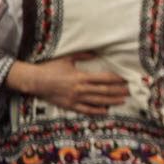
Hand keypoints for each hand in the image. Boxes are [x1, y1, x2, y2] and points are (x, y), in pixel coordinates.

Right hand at [6, 53, 128, 114]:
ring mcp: (75, 99)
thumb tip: (96, 52)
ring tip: (122, 100)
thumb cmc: (50, 68)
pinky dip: (96, 110)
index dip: (115, 79)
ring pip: (97, 101)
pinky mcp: (69, 106)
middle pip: (103, 90)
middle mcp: (80, 89)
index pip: (103, 78)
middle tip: (129, 91)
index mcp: (81, 76)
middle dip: (117, 91)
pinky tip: (105, 111)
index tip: (125, 79)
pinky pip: (85, 110)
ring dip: (111, 101)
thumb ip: (83, 55)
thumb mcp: (67, 58)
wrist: (34, 81)